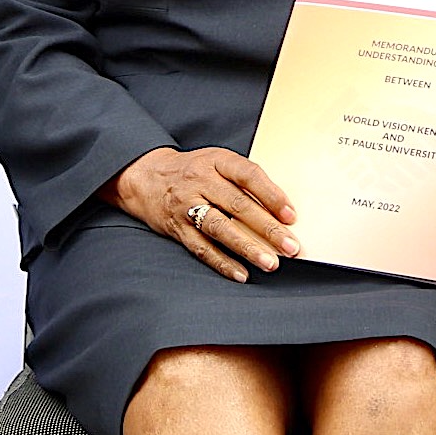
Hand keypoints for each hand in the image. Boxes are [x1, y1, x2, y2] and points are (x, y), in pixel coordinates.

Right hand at [106, 146, 298, 282]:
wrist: (145, 177)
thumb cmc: (193, 171)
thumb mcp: (216, 162)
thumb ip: (243, 181)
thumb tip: (280, 211)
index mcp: (215, 160)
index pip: (248, 175)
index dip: (271, 195)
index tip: (291, 215)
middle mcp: (200, 181)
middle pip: (238, 205)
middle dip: (268, 228)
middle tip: (291, 247)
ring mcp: (186, 206)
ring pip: (221, 229)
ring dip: (248, 248)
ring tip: (270, 263)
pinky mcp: (177, 229)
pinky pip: (202, 248)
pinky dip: (223, 263)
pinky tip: (242, 274)